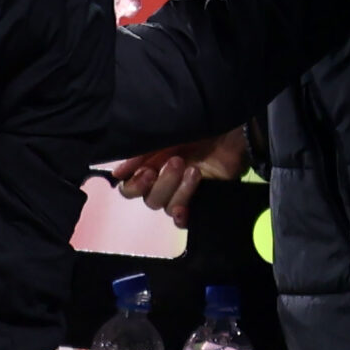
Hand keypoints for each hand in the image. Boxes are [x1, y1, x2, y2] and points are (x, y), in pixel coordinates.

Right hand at [106, 129, 248, 226]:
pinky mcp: (200, 202)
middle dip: (163, 182)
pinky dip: (182, 215)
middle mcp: (164, 183)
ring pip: (167, 208)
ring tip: (194, 171)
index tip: (147, 172)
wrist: (232, 133)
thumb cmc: (199, 129)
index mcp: (151, 167)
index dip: (134, 186)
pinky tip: (186, 208)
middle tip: (177, 162)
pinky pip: (183, 220)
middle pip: (150, 200)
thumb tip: (117, 173)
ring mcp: (182, 194)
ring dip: (179, 190)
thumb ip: (140, 154)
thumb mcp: (165, 136)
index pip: (130, 189)